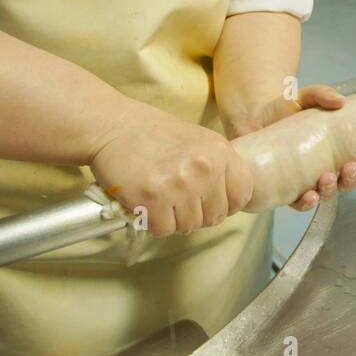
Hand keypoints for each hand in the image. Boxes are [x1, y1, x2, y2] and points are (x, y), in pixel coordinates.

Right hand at [89, 100, 253, 236]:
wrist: (113, 126)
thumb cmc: (154, 134)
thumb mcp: (199, 140)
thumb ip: (218, 167)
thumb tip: (229, 200)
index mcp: (221, 152)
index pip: (242, 195)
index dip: (227, 203)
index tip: (212, 201)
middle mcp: (205, 168)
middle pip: (215, 216)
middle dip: (197, 214)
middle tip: (178, 199)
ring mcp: (179, 185)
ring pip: (189, 226)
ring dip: (173, 219)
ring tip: (161, 197)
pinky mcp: (152, 199)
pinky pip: (164, 229)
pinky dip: (154, 222)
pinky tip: (147, 202)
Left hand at [266, 84, 355, 211]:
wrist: (250, 118)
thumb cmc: (282, 108)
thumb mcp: (304, 96)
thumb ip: (321, 93)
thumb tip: (340, 100)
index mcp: (336, 147)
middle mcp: (325, 166)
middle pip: (347, 180)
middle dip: (353, 178)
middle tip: (350, 167)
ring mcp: (306, 178)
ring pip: (327, 193)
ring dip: (332, 190)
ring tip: (327, 179)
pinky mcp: (286, 187)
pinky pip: (300, 202)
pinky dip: (307, 203)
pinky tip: (309, 196)